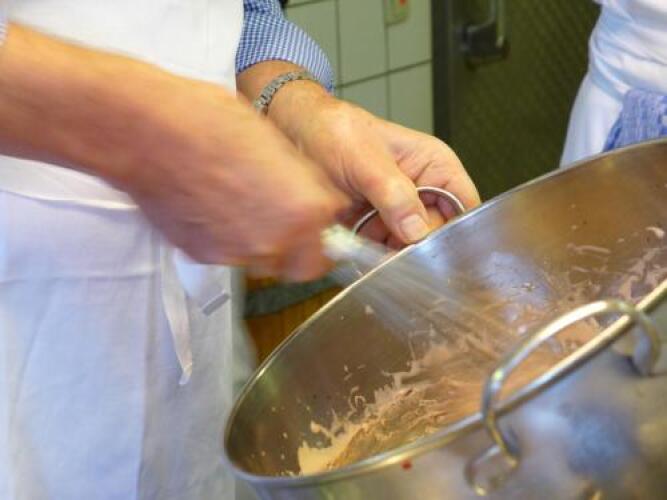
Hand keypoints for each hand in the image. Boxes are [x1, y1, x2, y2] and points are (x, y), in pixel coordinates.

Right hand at [114, 76, 348, 279]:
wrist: (151, 132)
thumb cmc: (213, 122)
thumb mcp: (278, 144)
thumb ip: (304, 185)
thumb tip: (315, 201)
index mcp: (306, 209)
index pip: (332, 247)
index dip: (322, 236)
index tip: (312, 226)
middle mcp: (278, 240)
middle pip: (300, 266)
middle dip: (297, 250)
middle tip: (281, 222)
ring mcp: (240, 253)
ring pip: (263, 263)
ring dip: (261, 245)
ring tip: (239, 207)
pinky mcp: (205, 257)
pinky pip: (228, 256)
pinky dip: (226, 239)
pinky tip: (211, 208)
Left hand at [269, 82, 479, 247]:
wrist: (293, 134)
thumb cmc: (331, 130)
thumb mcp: (364, 158)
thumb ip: (393, 193)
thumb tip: (417, 230)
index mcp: (434, 166)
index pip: (463, 208)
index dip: (454, 233)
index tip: (431, 252)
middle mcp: (422, 191)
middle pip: (436, 236)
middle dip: (415, 249)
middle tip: (391, 254)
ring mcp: (397, 211)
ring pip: (410, 249)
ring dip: (391, 256)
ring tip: (367, 247)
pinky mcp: (375, 226)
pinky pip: (384, 252)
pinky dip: (373, 258)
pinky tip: (358, 251)